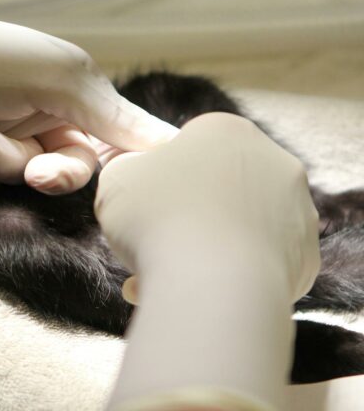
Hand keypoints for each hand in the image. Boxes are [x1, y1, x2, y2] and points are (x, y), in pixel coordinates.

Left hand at [0, 7, 176, 193]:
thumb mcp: (55, 77)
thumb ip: (113, 115)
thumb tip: (175, 143)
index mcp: (69, 82)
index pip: (117, 131)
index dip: (126, 159)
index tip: (139, 187)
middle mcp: (39, 107)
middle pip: (74, 166)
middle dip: (53, 170)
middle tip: (39, 173)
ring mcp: (1, 131)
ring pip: (23, 174)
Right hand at [96, 112, 320, 409]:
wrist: (212, 284)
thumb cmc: (157, 218)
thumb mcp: (117, 180)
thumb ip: (125, 167)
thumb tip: (136, 173)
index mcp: (226, 130)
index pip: (187, 148)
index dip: (157, 180)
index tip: (141, 209)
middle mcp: (273, 161)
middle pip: (217, 188)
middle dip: (185, 216)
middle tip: (150, 244)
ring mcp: (298, 210)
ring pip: (238, 228)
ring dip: (204, 248)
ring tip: (166, 276)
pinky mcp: (307, 259)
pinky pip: (257, 264)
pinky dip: (230, 277)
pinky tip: (198, 294)